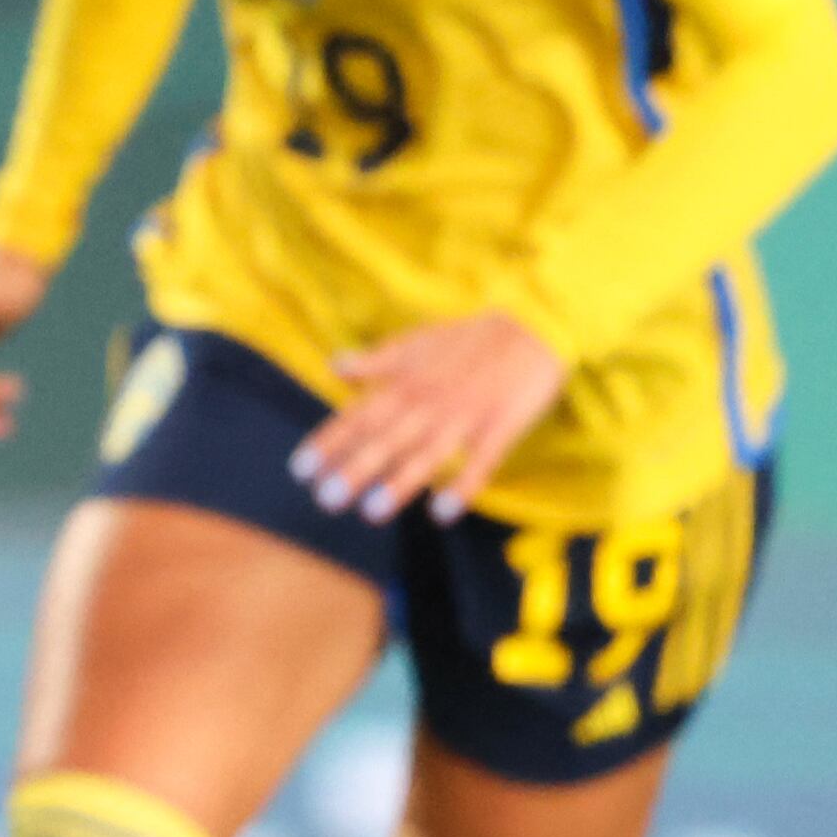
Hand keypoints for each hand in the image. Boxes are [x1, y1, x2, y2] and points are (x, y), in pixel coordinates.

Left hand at [297, 309, 564, 521]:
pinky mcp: (501, 426)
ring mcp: (466, 415)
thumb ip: (375, 361)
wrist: (534, 324)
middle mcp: (429, 401)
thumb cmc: (470, 338)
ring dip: (399, 482)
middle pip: (386, 439)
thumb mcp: (416, 342)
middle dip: (355, 469)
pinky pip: (481, 460)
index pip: (358, 416)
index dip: (329, 443)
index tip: (301, 470)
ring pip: (427, 452)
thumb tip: (334, 365)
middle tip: (326, 499)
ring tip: (372, 511)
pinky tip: (443, 512)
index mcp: (405, 382)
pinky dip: (464, 485)